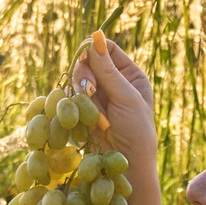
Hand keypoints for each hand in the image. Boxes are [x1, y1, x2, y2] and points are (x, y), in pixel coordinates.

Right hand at [71, 32, 160, 204]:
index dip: (93, 53)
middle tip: (90, 93)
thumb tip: (95, 35)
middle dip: (85, 77)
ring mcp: (97, 98)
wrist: (127, 168)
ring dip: (79, 96)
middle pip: (87, 63)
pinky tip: (81, 120)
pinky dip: (71, 108)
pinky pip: (69, 100)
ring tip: (94, 116)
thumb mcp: (126, 98)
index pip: (106, 49)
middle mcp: (114, 83)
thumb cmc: (136, 133)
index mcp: (130, 75)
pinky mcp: (83, 113)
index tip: (89, 66)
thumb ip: (108, 69)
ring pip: (76, 81)